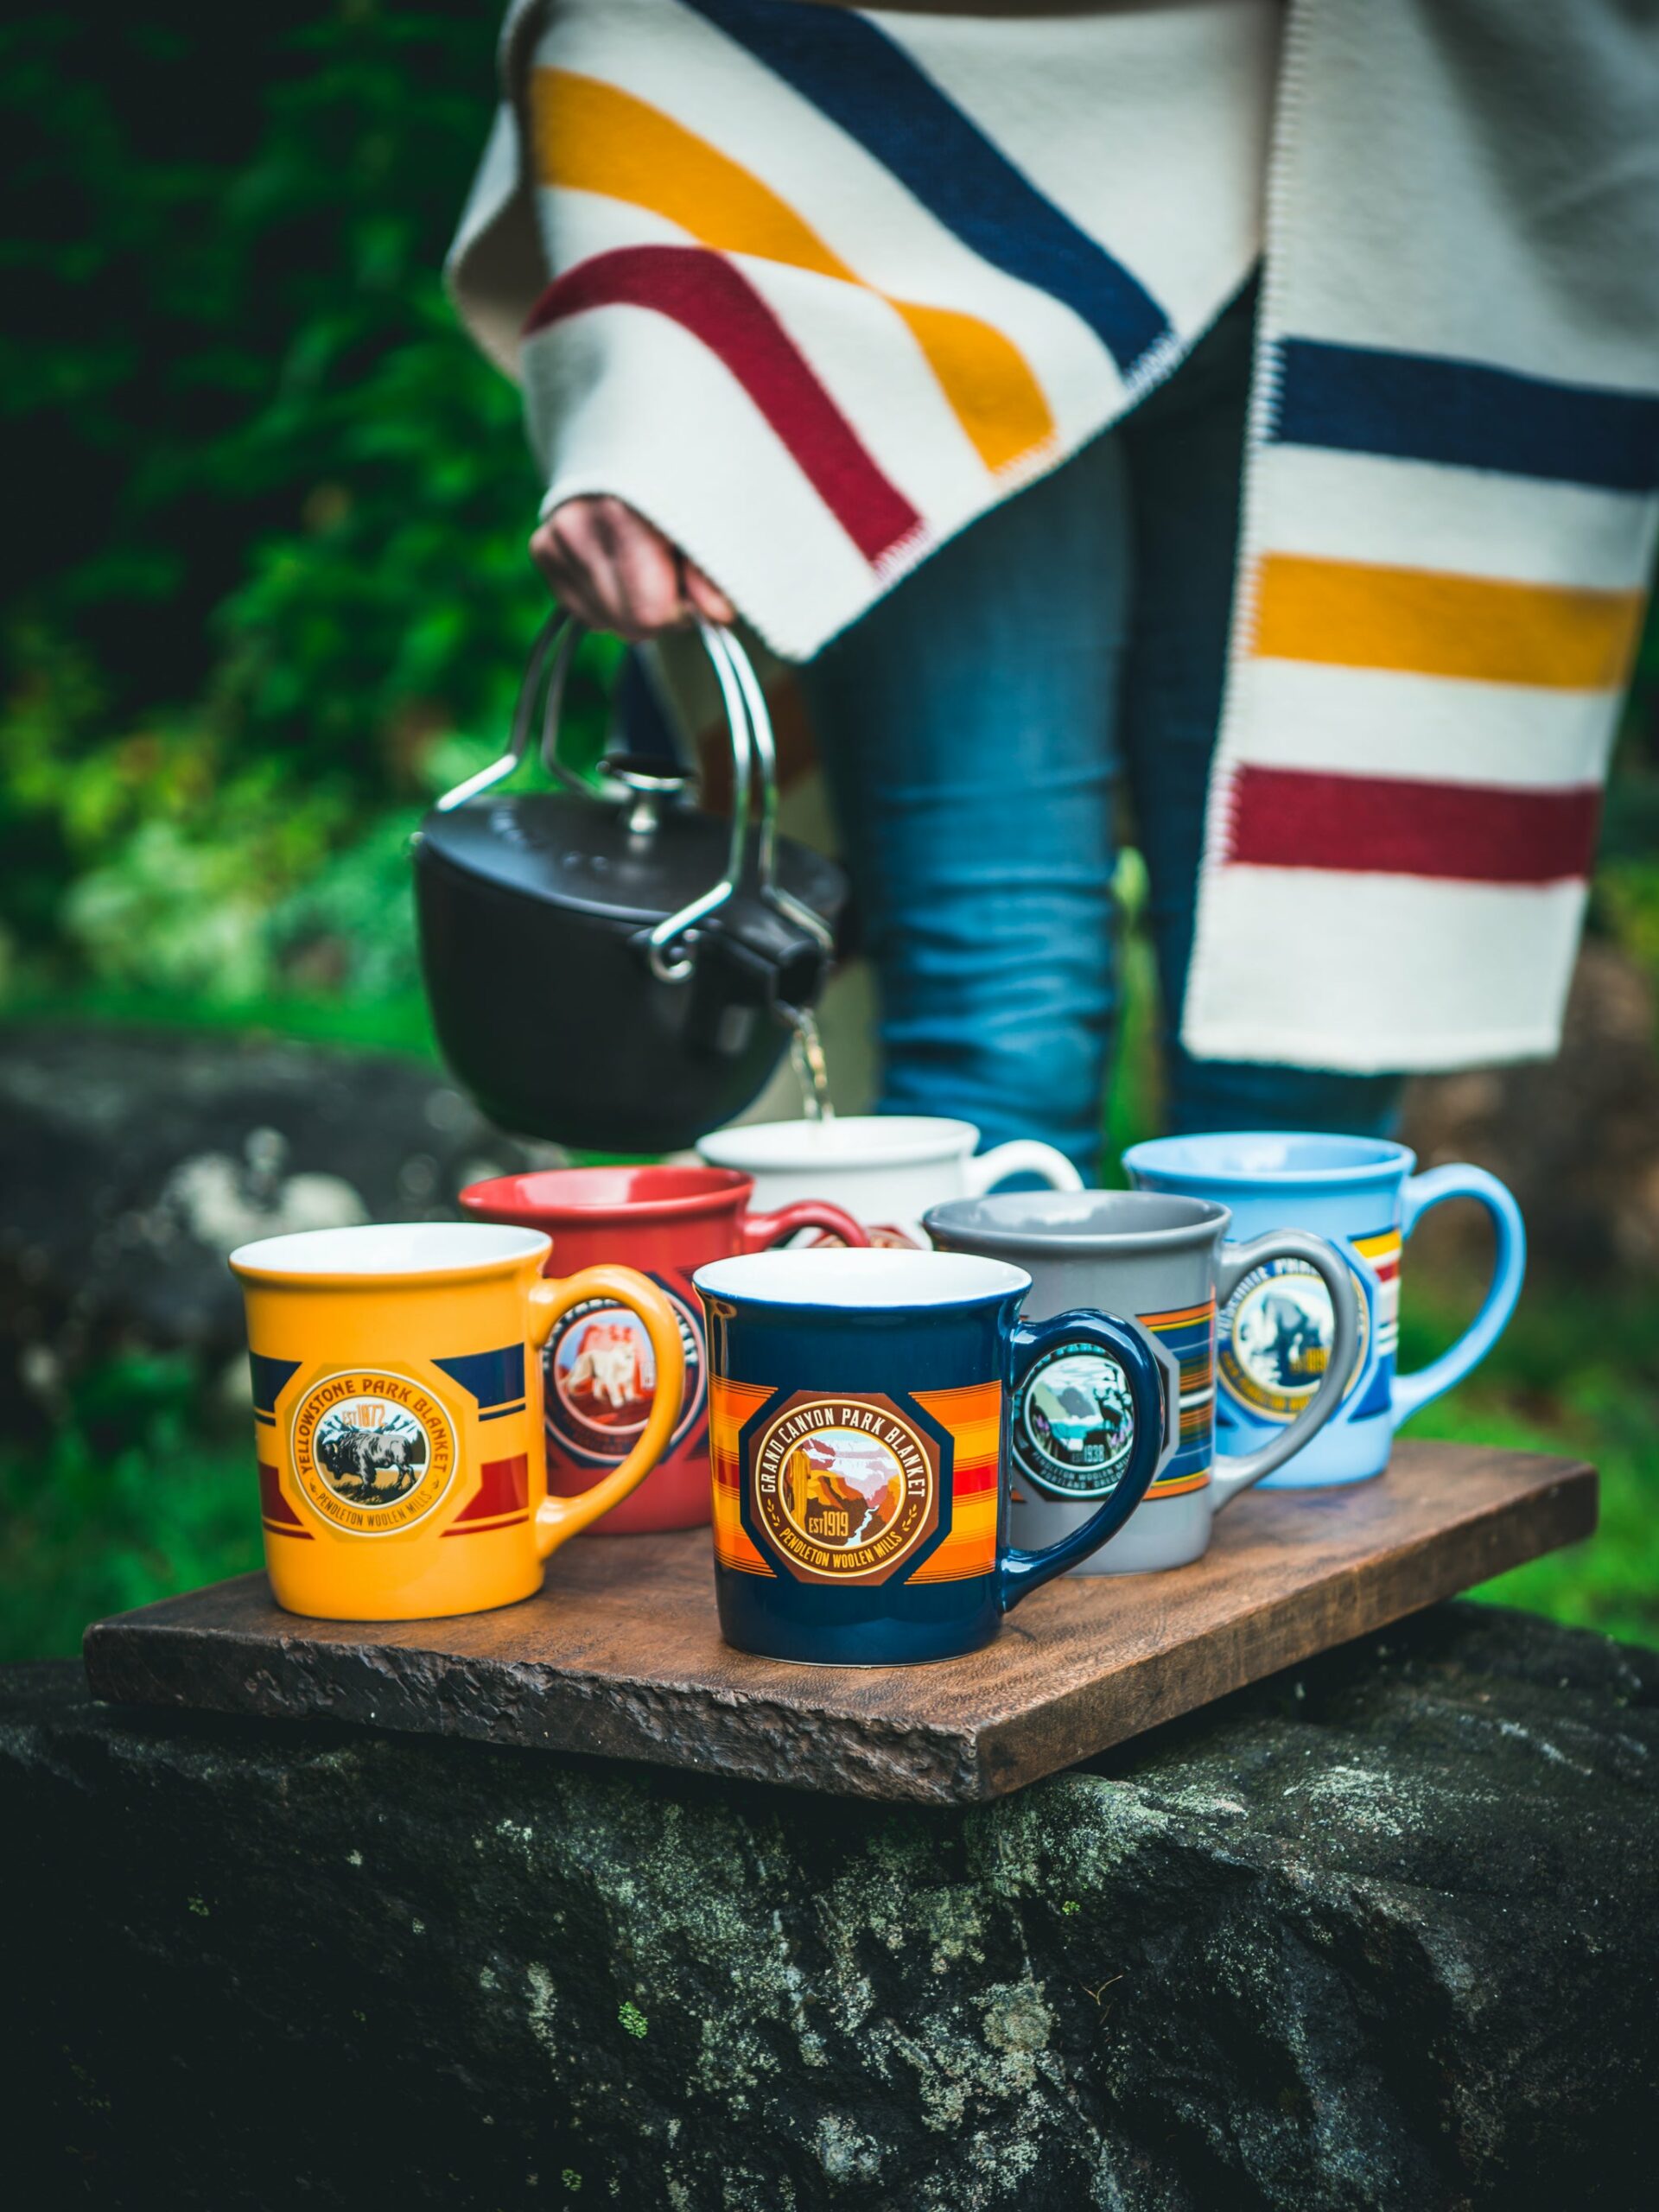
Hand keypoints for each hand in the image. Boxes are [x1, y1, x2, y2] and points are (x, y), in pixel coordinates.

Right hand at [530, 495, 734, 639]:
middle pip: (628, 622)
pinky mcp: (541, 548)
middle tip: (673, 576)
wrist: (634, 434)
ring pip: (606, 621)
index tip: (694, 589)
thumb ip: (712, 570)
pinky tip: (619, 565)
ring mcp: (554, 538)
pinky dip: (608, 601)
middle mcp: (578, 524)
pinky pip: (584, 611)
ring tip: (646, 565)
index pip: (650, 612)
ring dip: (633, 607)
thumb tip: (718, 615)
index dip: (680, 611)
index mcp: (622, 513)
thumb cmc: (683, 480)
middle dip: (659, 612)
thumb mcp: (711, 515)